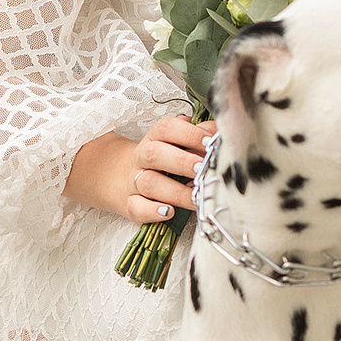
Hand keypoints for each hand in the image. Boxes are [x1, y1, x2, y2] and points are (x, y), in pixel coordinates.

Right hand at [69, 115, 217, 221]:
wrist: (120, 177)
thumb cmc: (163, 160)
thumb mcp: (178, 143)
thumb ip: (199, 135)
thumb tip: (220, 132)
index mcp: (155, 138)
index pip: (166, 128)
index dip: (188, 133)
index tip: (209, 142)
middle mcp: (142, 157)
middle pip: (155, 154)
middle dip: (181, 161)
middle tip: (202, 169)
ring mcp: (135, 181)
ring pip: (149, 183)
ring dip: (176, 192)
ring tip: (196, 198)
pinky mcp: (131, 204)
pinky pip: (137, 207)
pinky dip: (152, 211)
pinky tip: (169, 212)